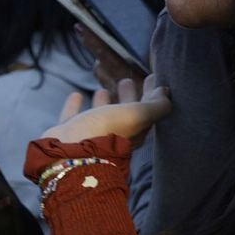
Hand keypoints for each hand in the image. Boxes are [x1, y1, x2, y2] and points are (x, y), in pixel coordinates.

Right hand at [43, 77, 170, 145]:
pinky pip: (74, 117)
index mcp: (133, 132)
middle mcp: (113, 135)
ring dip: (104, 102)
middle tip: (127, 81)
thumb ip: (154, 106)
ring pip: (100, 116)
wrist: (69, 155)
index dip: (152, 95)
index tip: (152, 78)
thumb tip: (166, 93)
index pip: (147, 111)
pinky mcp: (68, 135)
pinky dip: (76, 106)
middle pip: (124, 114)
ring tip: (103, 89)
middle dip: (128, 97)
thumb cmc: (105, 133)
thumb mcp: (136, 116)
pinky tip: (76, 95)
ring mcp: (90, 135)